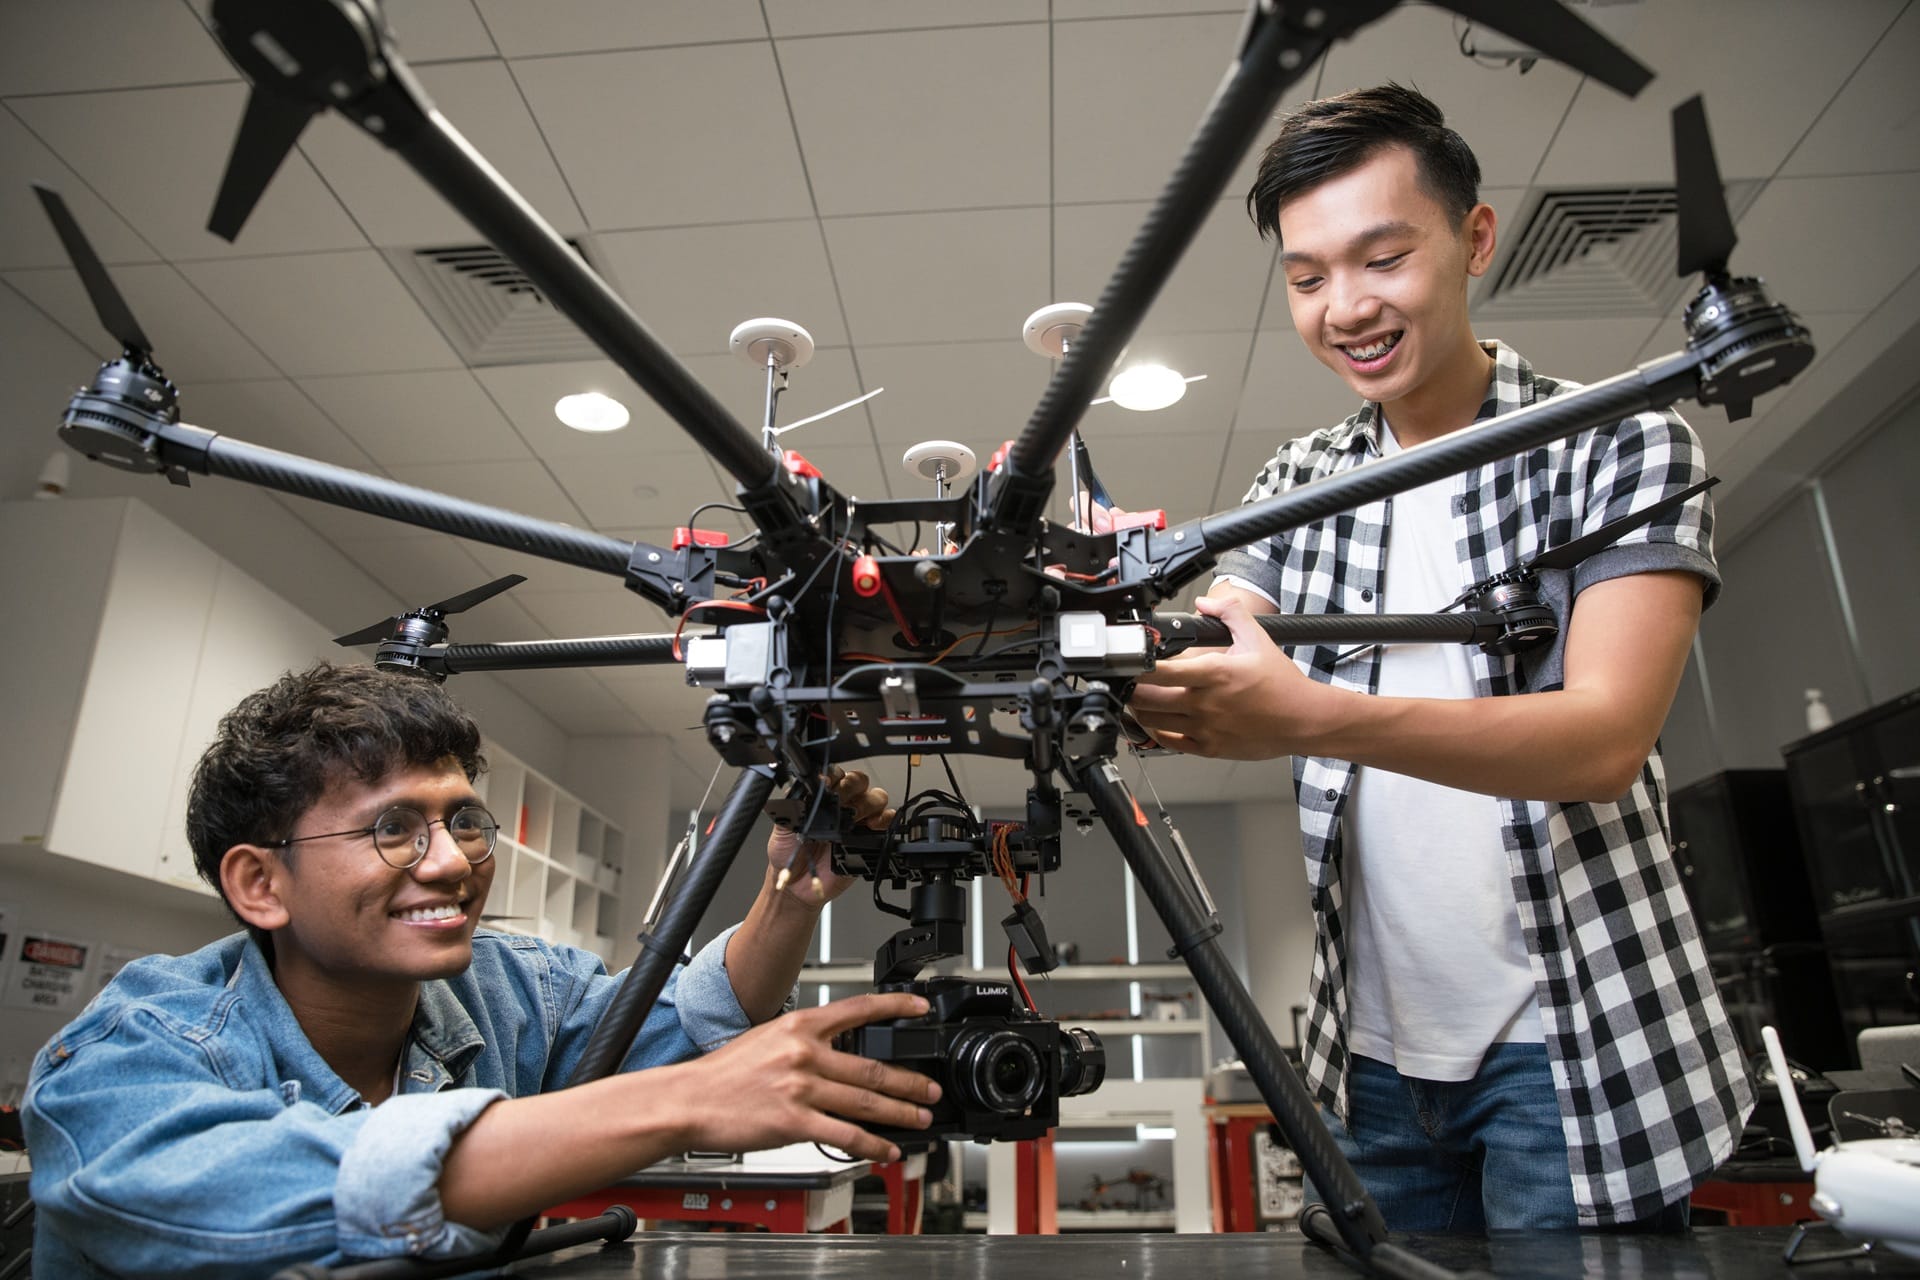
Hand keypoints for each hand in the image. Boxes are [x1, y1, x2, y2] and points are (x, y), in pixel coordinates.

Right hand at [667, 991, 940, 1162]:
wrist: (688, 1101)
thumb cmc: (722, 1075)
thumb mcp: (766, 1039)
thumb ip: (804, 1042)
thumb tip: (837, 1051)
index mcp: (799, 1025)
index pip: (858, 1010)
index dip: (895, 1006)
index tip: (920, 1007)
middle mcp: (804, 1053)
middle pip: (871, 1066)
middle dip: (908, 1081)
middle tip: (930, 1088)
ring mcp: (800, 1087)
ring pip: (865, 1101)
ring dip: (899, 1113)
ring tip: (919, 1117)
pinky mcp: (794, 1122)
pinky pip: (844, 1135)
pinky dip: (871, 1146)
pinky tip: (886, 1150)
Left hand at [768, 766, 893, 905]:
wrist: (797, 886)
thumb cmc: (788, 855)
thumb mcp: (783, 826)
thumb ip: (793, 804)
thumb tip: (806, 785)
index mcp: (822, 797)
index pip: (835, 774)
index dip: (834, 775)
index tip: (827, 784)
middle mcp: (842, 805)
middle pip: (860, 781)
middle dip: (852, 787)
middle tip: (841, 801)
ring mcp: (857, 820)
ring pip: (876, 797)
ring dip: (868, 803)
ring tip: (854, 817)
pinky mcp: (869, 838)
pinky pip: (887, 821)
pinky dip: (884, 819)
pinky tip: (871, 825)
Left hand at [1127, 594, 1345, 758]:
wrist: (1305, 720)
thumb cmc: (1283, 685)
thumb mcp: (1257, 639)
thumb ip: (1229, 612)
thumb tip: (1206, 601)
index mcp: (1214, 674)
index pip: (1159, 671)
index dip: (1136, 666)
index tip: (1128, 661)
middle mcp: (1205, 704)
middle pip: (1147, 699)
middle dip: (1131, 689)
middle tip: (1128, 680)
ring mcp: (1206, 729)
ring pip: (1153, 722)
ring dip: (1139, 710)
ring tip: (1138, 698)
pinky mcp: (1209, 749)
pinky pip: (1169, 743)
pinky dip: (1155, 732)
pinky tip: (1156, 721)